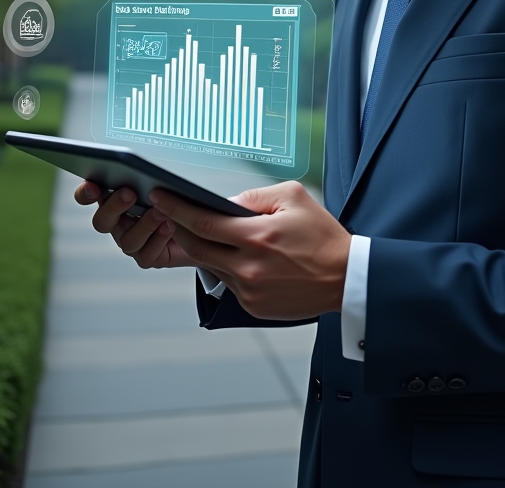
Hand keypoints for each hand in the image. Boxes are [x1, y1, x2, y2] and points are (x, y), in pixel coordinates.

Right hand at [74, 181, 196, 269]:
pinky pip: (147, 255)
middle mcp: (119, 222)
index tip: (92, 186)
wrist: (200, 227)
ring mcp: (133, 241)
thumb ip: (149, 175)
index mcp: (116, 198)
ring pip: (127, 240)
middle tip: (129, 193)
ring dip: (144, 225)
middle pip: (102, 221)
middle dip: (114, 206)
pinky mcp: (149, 256)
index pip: (90, 195)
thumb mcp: (165, 180)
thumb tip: (145, 167)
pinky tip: (170, 227)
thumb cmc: (180, 196)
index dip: (86, 192)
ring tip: (160, 211)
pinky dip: (158, 239)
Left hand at [148, 181, 350, 320]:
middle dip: (179, 228)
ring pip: (211, 266)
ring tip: (206, 231)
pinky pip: (229, 283)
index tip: (159, 196)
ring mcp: (249, 291)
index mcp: (257, 237)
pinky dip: (228, 267)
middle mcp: (248, 268)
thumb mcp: (293, 197)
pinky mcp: (253, 307)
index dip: (176, 208)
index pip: (202, 222)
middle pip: (196, 247)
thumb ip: (254, 197)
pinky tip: (238, 255)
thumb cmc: (322, 234)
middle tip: (171, 213)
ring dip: (205, 248)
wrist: (345, 277)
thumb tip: (223, 203)